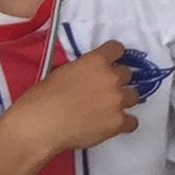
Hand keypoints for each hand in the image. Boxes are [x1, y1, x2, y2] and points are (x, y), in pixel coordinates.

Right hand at [20, 42, 145, 156]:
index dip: (112, 56)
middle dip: (116, 81)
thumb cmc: (42, 98)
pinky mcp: (119, 123)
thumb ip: (83, 70)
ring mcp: (118, 101)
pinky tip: (111, 125)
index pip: (117, 49)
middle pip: (127, 74)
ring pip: (134, 96)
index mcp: (96, 61)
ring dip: (123, 100)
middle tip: (102, 91)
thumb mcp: (62, 72)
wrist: (40, 125)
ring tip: (108, 109)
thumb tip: (88, 76)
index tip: (108, 63)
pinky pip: (132, 122)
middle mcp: (112, 78)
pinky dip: (124, 123)